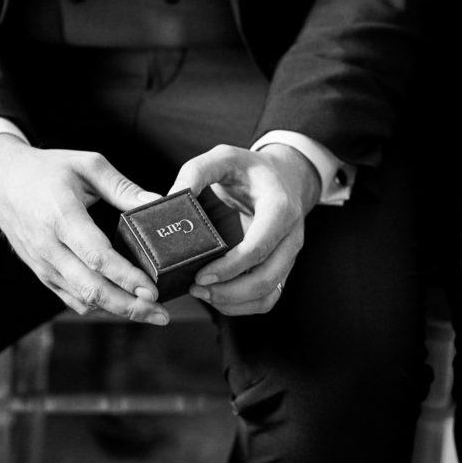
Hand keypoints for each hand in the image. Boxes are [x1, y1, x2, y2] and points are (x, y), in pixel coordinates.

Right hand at [0, 134, 168, 323]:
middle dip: (129, 305)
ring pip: (82, 298)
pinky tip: (122, 306)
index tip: (153, 289)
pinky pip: (71, 298)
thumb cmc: (45, 170)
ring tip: (151, 312)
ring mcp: (43, 264)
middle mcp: (49, 246)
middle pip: (91, 288)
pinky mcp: (41, 272)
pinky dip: (98, 306)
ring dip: (118, 309)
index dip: (126, 277)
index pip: (96, 256)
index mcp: (62, 217)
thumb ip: (123, 187)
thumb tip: (158, 202)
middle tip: (160, 314)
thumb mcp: (87, 165)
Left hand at [169, 143, 320, 315]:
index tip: (200, 275)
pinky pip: (267, 298)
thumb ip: (196, 172)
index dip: (230, 267)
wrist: (285, 177)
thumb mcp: (225, 157)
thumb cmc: (252, 170)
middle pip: (267, 278)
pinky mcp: (281, 267)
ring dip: (235, 302)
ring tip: (203, 294)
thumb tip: (170, 199)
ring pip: (269, 294)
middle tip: (196, 289)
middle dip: (230, 292)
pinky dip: (243, 305)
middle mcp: (291, 236)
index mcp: (280, 208)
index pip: (260, 246)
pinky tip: (217, 297)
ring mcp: (288, 255)